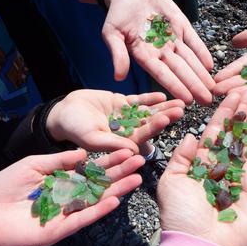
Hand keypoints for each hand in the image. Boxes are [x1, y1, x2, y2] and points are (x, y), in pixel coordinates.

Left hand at [0, 149, 143, 245]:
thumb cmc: (5, 188)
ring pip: (98, 199)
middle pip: (101, 182)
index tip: (127, 150)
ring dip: (118, 189)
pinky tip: (115, 199)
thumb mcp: (33, 165)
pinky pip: (85, 217)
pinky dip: (100, 209)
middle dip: (120, 171)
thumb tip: (84, 152)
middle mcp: (71, 194)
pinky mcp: (64, 227)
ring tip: (136, 178)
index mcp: (65, 178)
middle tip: (140, 161)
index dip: (110, 159)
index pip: (92, 168)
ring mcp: (69, 211)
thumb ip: (59, 159)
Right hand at [46, 90, 184, 152]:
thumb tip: (133, 150)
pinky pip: (138, 101)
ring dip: (162, 108)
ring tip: (179, 102)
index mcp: (122, 143)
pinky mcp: (123, 105)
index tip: (166, 119)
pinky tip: (162, 95)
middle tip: (180, 110)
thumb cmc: (75, 128)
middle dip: (165, 116)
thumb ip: (112, 143)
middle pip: (150, 124)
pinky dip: (149, 98)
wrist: (65, 112)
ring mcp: (127, 117)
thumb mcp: (92, 137)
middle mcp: (128, 131)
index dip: (154, 128)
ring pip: (148, 112)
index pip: (142, 136)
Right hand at [101, 0, 214, 104]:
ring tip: (212, 88)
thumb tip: (118, 77)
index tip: (187, 100)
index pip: (162, 74)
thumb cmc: (118, 12)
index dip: (175, 86)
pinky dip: (202, 52)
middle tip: (207, 101)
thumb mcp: (112, 32)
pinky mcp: (181, 26)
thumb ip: (118, 54)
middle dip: (194, 86)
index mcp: (144, 56)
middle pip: (180, 71)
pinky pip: (194, 40)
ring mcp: (172, 39)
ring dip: (201, 74)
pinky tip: (210, 65)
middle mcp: (160, 51)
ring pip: (189, 59)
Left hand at [157, 91, 246, 245]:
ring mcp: (242, 177)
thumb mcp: (171, 181)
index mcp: (201, 165)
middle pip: (234, 134)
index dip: (221, 114)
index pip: (214, 133)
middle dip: (240, 112)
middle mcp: (222, 168)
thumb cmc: (180, 215)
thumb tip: (190, 136)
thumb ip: (181, 157)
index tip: (228, 94)